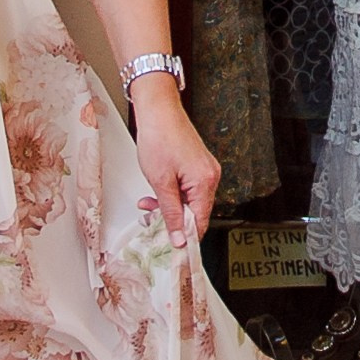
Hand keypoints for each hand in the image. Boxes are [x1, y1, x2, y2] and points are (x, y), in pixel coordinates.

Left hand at [128, 79, 219, 247]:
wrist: (158, 109)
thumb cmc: (159, 138)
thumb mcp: (161, 182)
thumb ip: (171, 213)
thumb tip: (180, 239)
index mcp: (205, 182)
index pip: (199, 222)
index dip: (185, 238)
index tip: (171, 250)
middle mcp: (210, 176)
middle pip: (195, 212)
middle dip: (172, 219)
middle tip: (151, 220)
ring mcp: (205, 169)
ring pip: (189, 201)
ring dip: (169, 206)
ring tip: (149, 204)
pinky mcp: (197, 164)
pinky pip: (188, 188)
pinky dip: (173, 194)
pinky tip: (157, 192)